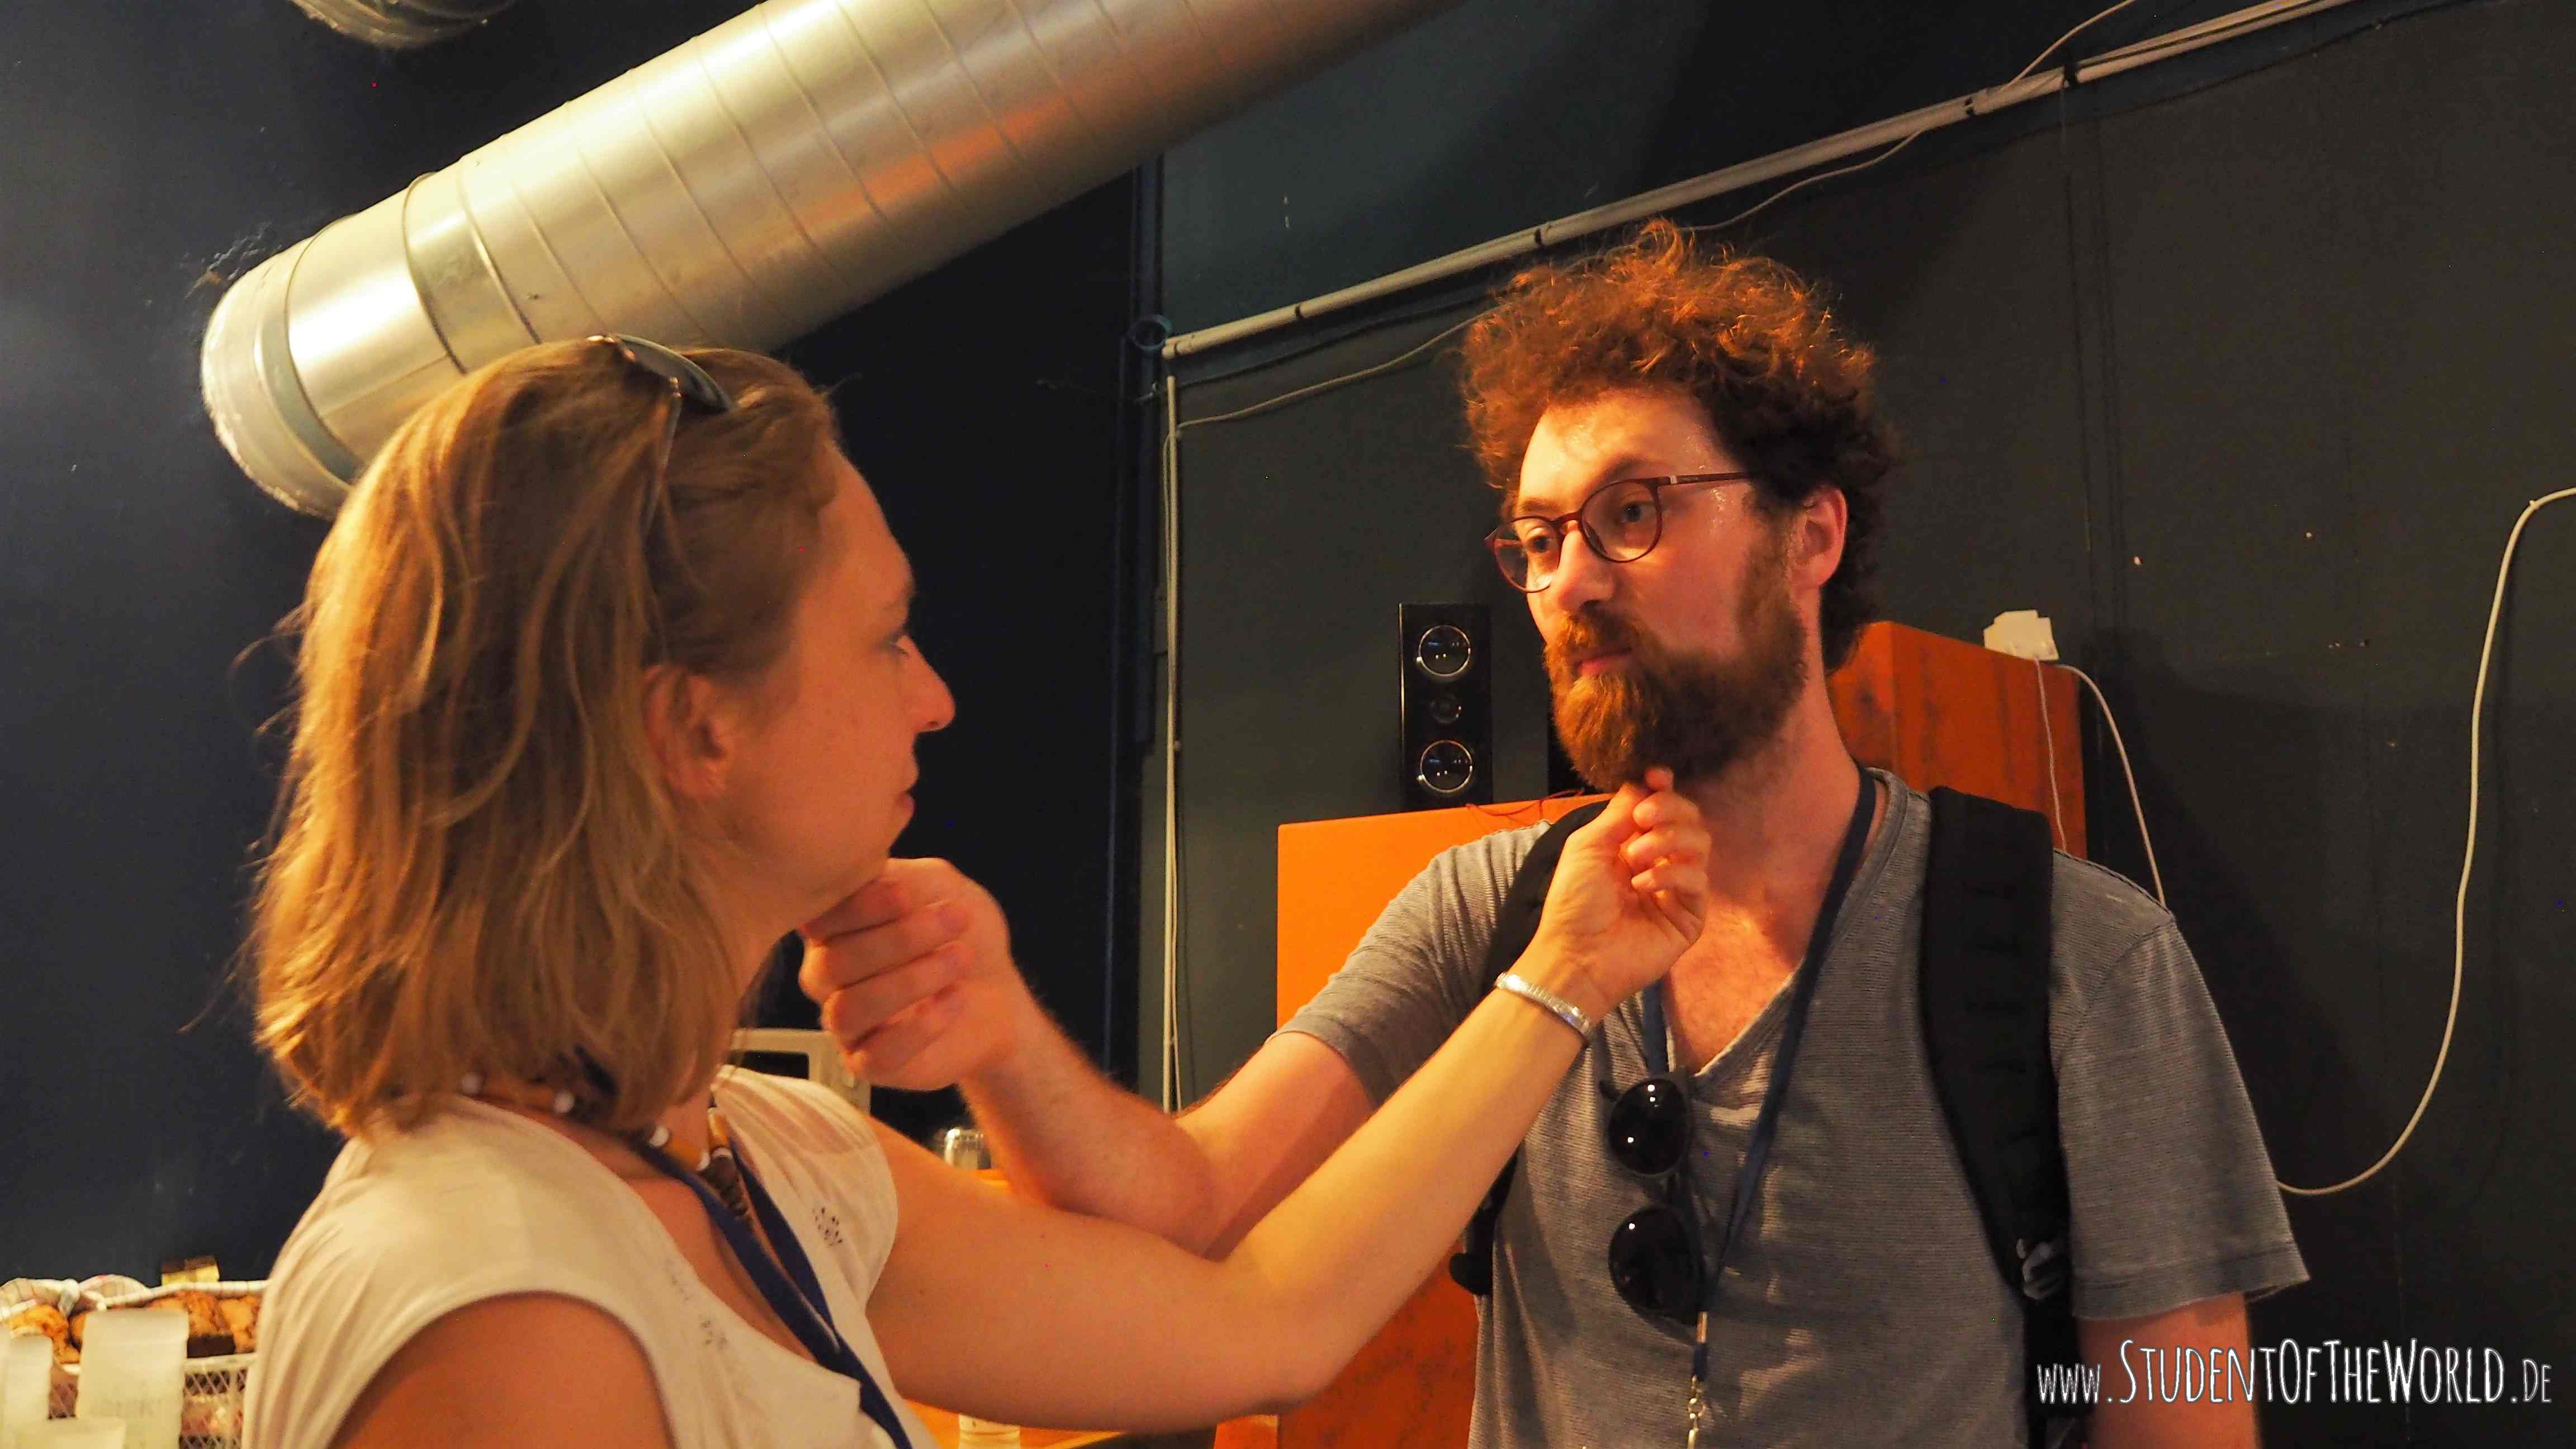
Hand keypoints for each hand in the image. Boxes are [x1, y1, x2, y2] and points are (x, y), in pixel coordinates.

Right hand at [797, 858, 1033, 1089]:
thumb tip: (867, 875)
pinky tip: (955, 999)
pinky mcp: (871, 1064)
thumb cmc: (961, 932)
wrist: (999, 989)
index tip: (907, 894)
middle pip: (833, 964)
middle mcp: (827, 976)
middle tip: (955, 918)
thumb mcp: (939, 886)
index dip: (858, 908)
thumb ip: (901, 878)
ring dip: (910, 981)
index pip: (819, 920)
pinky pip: (876, 1055)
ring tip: (960, 958)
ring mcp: (846, 1024)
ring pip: (849, 1010)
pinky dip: (920, 1027)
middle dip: (899, 939)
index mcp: (833, 929)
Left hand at [1520, 767, 1710, 1019]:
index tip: (1657, 777)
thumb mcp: (1589, 845)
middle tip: (1642, 820)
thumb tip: (1645, 783)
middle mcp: (1660, 861)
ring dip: (1667, 841)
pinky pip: (1698, 880)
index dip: (1665, 788)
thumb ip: (1620, 812)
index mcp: (1633, 842)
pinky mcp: (1691, 916)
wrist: (1576, 955)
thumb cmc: (1573, 901)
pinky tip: (1642, 886)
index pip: (1663, 806)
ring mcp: (1678, 889)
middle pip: (1689, 818)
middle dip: (1668, 810)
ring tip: (1635, 859)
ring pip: (1700, 844)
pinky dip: (1670, 875)